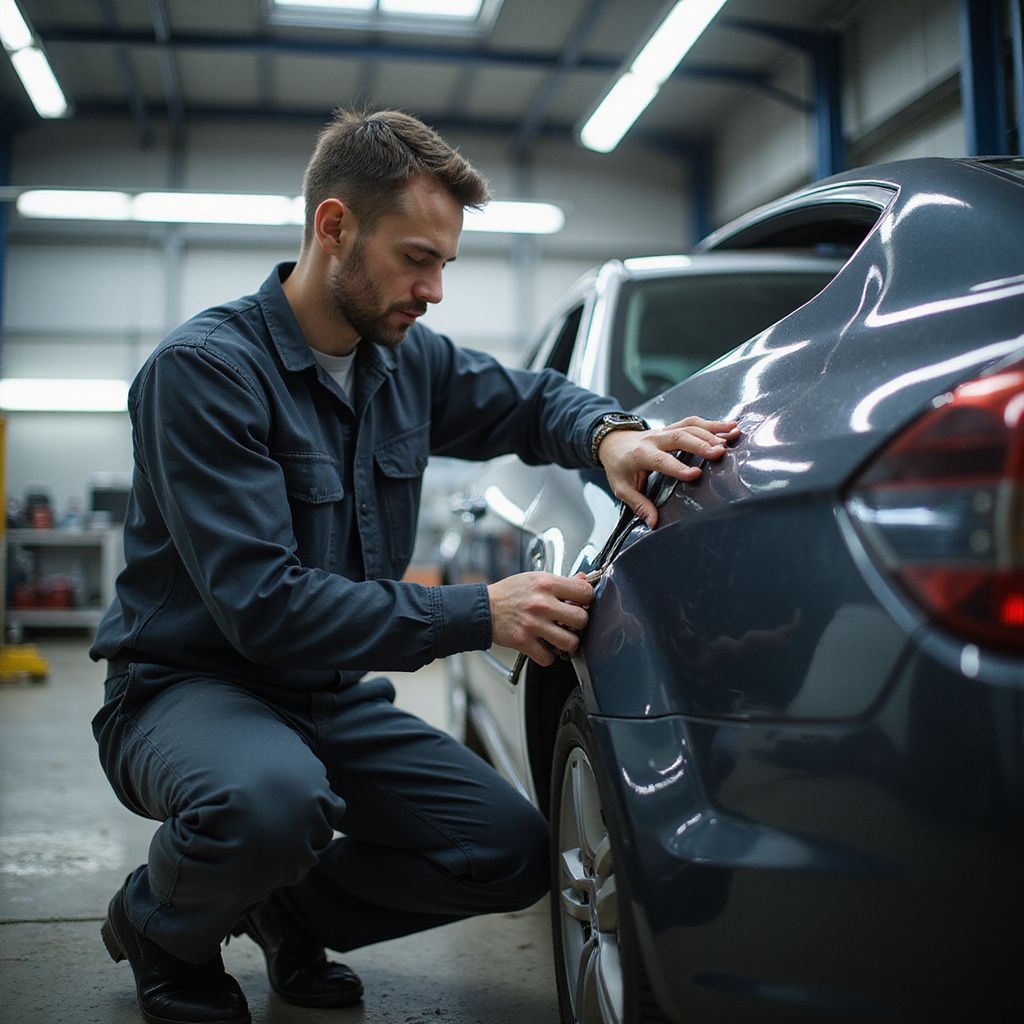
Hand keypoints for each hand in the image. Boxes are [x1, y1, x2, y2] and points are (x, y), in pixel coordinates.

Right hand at [488, 572, 593, 666]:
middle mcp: (541, 603)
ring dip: (567, 642)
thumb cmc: (510, 593)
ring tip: (561, 637)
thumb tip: (583, 579)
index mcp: (546, 584)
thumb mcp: (535, 578)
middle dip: (579, 623)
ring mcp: (533, 624)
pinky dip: (548, 656)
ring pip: (570, 642)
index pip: (585, 591)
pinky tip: (545, 647)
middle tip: (571, 623)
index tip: (582, 603)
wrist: (483, 608)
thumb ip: (561, 581)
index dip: (587, 599)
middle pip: (581, 619)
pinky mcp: (524, 641)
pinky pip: (549, 658)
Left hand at [598, 416, 740, 527]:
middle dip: (701, 444)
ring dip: (712, 430)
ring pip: (689, 426)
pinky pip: (693, 422)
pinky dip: (713, 423)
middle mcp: (654, 439)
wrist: (612, 442)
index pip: (661, 460)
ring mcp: (664, 431)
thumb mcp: (622, 488)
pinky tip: (730, 426)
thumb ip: (639, 504)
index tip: (695, 474)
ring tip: (732, 437)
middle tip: (720, 453)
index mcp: (640, 454)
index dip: (678, 467)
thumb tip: (653, 522)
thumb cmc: (619, 466)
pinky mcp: (673, 427)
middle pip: (679, 437)